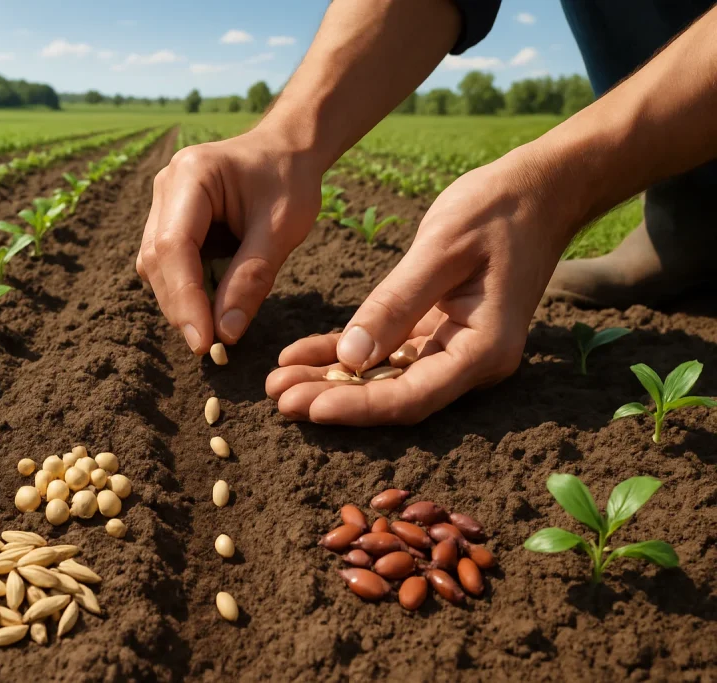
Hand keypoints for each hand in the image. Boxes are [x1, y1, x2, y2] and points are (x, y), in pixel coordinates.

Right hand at [137, 129, 320, 353]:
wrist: (288, 149)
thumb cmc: (290, 180)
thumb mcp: (283, 228)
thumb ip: (253, 278)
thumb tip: (226, 333)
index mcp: (192, 174)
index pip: (174, 246)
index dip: (184, 299)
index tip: (203, 342)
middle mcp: (165, 186)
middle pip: (158, 259)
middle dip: (181, 306)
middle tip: (210, 346)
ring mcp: (161, 202)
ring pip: (156, 266)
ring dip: (181, 302)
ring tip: (213, 329)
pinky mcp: (167, 220)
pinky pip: (167, 264)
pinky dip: (186, 290)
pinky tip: (210, 306)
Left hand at [266, 148, 574, 424]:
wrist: (539, 188)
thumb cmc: (498, 210)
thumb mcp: (440, 250)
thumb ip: (395, 304)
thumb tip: (350, 357)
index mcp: (483, 348)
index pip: (412, 396)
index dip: (357, 408)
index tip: (308, 407)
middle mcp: (471, 360)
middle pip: (394, 396)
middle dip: (333, 398)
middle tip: (278, 398)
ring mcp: (456, 347)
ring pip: (385, 378)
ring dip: (332, 379)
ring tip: (278, 383)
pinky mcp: (439, 329)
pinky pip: (387, 352)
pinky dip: (346, 352)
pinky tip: (303, 354)